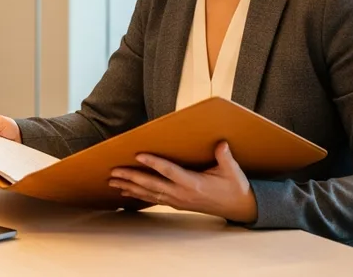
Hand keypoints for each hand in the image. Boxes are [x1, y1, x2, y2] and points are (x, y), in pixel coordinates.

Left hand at [108, 141, 257, 223]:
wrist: (240, 208)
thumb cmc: (235, 187)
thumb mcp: (233, 171)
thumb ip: (225, 157)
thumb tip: (221, 143)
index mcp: (194, 184)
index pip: (169, 171)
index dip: (153, 163)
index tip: (138, 155)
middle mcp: (182, 194)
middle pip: (152, 185)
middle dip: (131, 177)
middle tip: (113, 172)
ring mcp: (178, 201)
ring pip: (149, 194)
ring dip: (130, 187)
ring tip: (113, 182)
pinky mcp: (177, 204)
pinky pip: (154, 199)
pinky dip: (138, 194)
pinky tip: (126, 191)